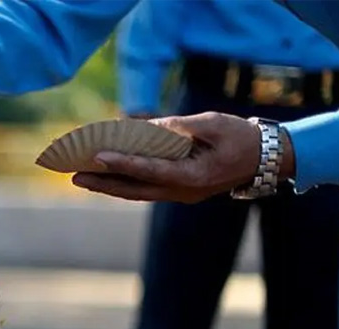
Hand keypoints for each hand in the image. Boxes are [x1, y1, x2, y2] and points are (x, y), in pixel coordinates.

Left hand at [70, 112, 295, 202]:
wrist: (265, 159)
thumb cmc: (240, 136)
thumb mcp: (211, 123)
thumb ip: (177, 127)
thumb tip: (143, 127)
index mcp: (193, 176)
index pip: (151, 169)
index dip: (123, 162)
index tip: (98, 156)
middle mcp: (183, 191)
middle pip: (135, 189)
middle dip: (103, 183)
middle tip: (73, 176)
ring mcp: (180, 194)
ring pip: (137, 192)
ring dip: (108, 186)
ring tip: (80, 178)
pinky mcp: (177, 190)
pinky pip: (145, 188)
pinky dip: (123, 183)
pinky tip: (104, 177)